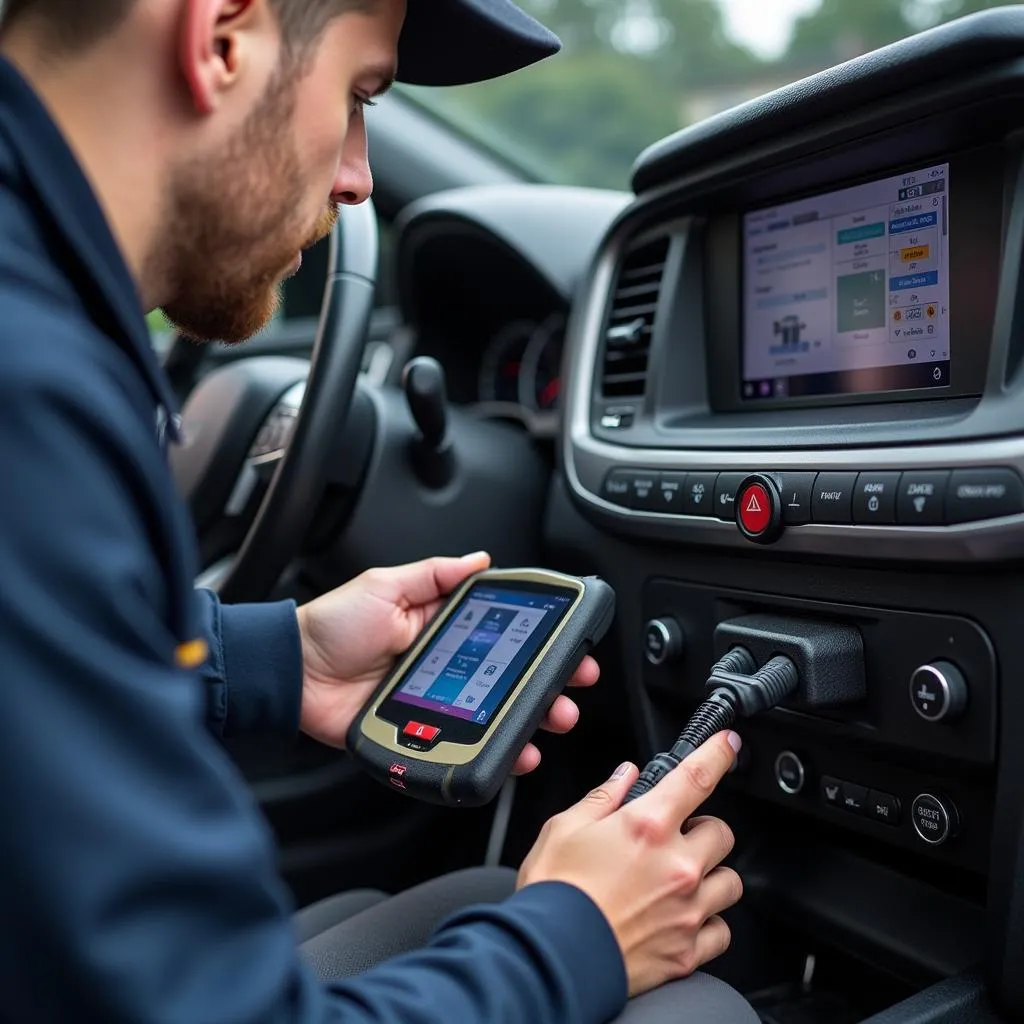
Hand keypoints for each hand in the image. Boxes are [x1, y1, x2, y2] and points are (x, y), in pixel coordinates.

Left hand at [296, 552, 599, 774]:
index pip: (501, 635)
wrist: (292, 673)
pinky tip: (515, 753)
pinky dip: (492, 752)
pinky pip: (463, 743)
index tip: (569, 645)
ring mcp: (436, 702)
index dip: (538, 642)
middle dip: (548, 685)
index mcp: (440, 627)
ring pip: (494, 715)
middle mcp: (445, 665)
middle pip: (509, 679)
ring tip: (553, 720)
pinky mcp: (420, 731)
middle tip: (573, 687)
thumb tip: (481, 559)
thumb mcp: (385, 585)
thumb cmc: (333, 625)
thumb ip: (434, 575)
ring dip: (531, 720)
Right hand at [516, 732, 742, 997]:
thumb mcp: (563, 828)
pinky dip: (708, 923)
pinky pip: (721, 930)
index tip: (728, 744)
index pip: (697, 777)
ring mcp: (687, 910)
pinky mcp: (687, 952)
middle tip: (676, 837)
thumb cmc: (553, 894)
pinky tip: (682, 918)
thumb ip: (602, 798)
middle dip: (702, 830)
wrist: (550, 960)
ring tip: (680, 879)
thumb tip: (625, 776)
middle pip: (722, 833)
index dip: (718, 753)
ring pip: (729, 882)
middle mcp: (677, 865)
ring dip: (711, 875)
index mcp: (646, 826)